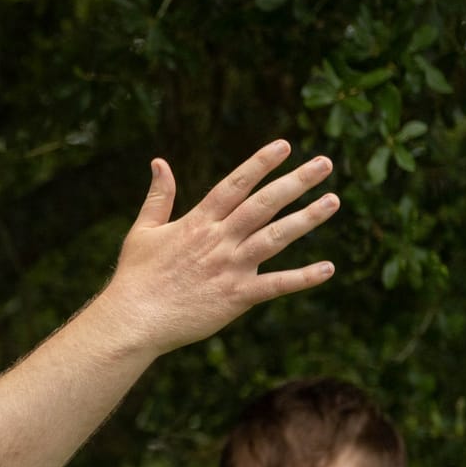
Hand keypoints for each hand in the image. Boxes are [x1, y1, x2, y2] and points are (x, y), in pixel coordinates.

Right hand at [96, 140, 339, 356]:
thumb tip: (159, 162)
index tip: (285, 145)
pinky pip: (275, 285)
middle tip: (325, 163)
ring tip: (333, 201)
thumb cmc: (135, 277)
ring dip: (307, 218)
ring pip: (276, 237)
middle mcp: (219, 241)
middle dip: (296, 181)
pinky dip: (302, 278)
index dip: (260, 164)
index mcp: (198, 222)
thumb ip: (158, 197)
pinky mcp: (236, 297)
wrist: (132, 321)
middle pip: (264, 204)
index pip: (235, 185)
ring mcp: (230, 268)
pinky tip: (328, 269)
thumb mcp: (142, 231)